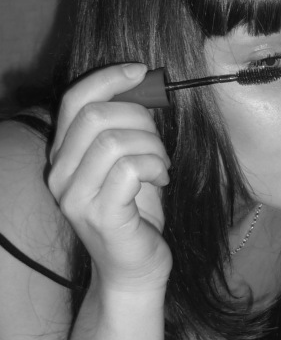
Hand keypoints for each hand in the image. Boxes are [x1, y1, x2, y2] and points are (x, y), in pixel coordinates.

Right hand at [47, 64, 171, 290]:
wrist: (135, 267)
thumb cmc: (136, 212)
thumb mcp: (128, 161)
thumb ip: (127, 127)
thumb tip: (143, 85)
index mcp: (63, 155)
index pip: (73, 100)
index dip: (108, 78)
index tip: (142, 71)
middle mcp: (60, 174)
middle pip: (95, 116)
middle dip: (139, 119)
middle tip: (158, 143)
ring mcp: (76, 197)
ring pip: (113, 141)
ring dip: (151, 146)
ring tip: (160, 166)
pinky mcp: (100, 215)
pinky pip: (129, 168)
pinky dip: (154, 167)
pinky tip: (160, 180)